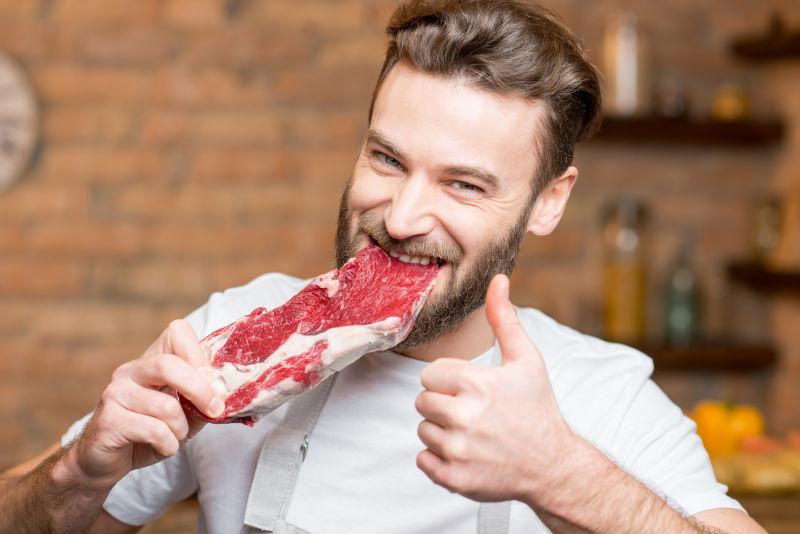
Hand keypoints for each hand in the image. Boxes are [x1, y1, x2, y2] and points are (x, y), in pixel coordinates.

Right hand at [67, 320, 223, 489]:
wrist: (104, 463)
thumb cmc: (148, 433)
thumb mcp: (184, 414)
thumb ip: (202, 400)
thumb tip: (228, 394)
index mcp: (151, 362)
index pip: (176, 332)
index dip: (198, 353)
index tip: (213, 379)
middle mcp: (130, 371)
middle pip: (169, 365)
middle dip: (200, 390)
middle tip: (215, 409)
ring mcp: (115, 393)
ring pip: (166, 406)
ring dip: (181, 429)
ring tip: (176, 436)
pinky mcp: (108, 420)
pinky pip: (153, 430)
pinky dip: (168, 444)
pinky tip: (163, 447)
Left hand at [415, 274, 574, 502]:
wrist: (553, 465)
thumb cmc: (538, 409)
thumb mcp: (527, 360)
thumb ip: (504, 319)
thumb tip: (497, 279)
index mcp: (477, 383)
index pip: (429, 374)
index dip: (448, 381)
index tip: (470, 389)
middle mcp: (465, 417)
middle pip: (421, 402)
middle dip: (442, 404)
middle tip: (471, 411)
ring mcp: (458, 450)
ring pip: (423, 430)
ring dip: (441, 431)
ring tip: (472, 432)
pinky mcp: (454, 478)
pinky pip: (422, 460)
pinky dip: (438, 459)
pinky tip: (466, 452)